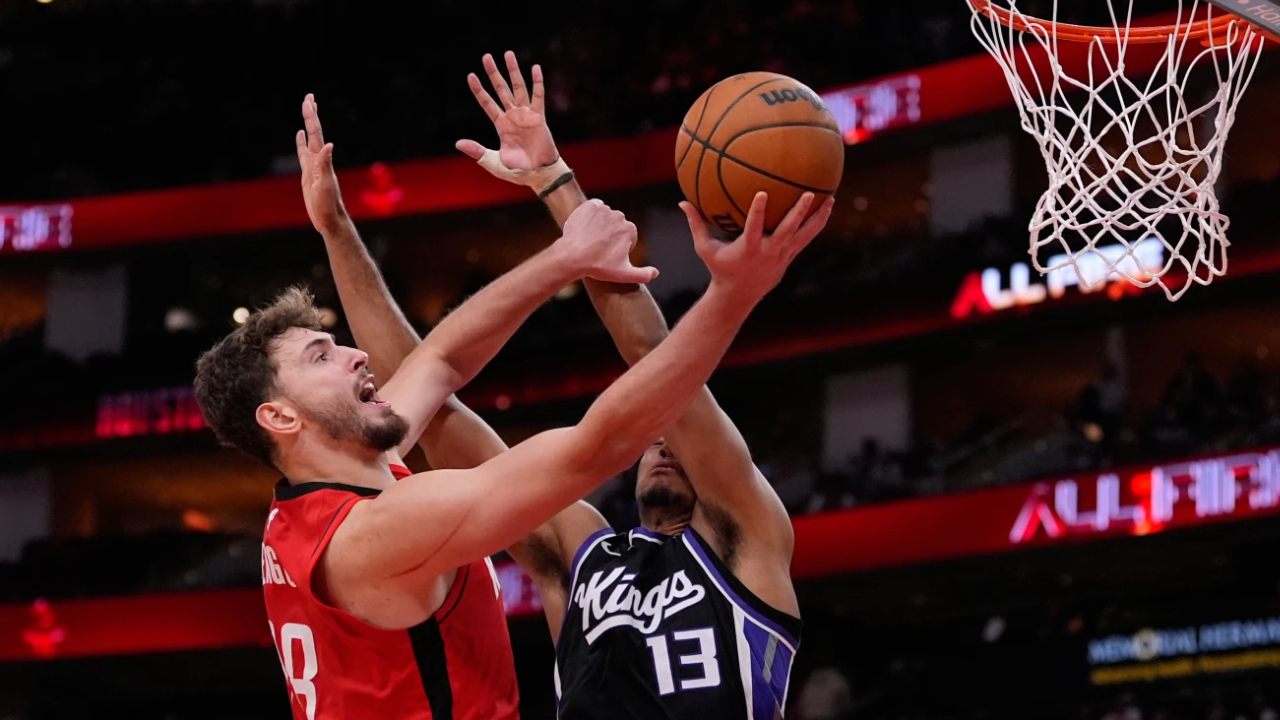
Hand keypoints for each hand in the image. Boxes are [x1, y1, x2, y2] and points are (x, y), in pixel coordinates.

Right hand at [295, 94, 348, 234]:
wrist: (330, 219)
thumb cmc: (328, 205)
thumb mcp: (325, 185)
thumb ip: (326, 165)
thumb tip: (329, 145)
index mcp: (321, 160)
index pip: (316, 133)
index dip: (312, 116)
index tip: (309, 100)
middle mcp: (318, 159)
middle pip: (314, 132)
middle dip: (311, 114)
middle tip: (309, 96)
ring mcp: (312, 165)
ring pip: (309, 139)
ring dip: (308, 124)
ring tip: (307, 110)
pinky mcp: (307, 174)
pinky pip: (303, 153)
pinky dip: (301, 142)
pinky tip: (300, 135)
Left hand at [456, 52, 563, 187]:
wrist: (538, 175)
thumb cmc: (517, 171)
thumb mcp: (492, 162)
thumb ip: (476, 151)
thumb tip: (457, 143)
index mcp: (500, 125)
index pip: (486, 103)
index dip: (478, 90)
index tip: (470, 75)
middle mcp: (512, 116)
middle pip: (500, 89)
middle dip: (493, 73)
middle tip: (486, 57)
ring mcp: (526, 115)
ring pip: (518, 88)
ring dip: (513, 71)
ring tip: (508, 54)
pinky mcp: (539, 117)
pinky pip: (538, 96)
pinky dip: (537, 82)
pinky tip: (535, 68)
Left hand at [556, 200, 658, 284]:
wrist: (572, 257)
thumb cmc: (598, 266)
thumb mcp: (623, 275)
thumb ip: (643, 275)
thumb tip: (656, 272)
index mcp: (630, 229)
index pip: (628, 237)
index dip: (619, 248)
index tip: (609, 255)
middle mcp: (620, 216)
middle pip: (617, 226)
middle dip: (611, 236)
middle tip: (599, 249)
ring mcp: (604, 209)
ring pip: (605, 217)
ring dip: (601, 225)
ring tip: (591, 240)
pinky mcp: (590, 205)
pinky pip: (594, 207)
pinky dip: (591, 215)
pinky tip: (587, 227)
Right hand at [683, 192, 833, 301]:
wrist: (738, 296)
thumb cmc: (720, 269)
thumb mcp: (705, 248)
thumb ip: (696, 224)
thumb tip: (682, 202)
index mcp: (749, 248)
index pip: (754, 227)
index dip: (759, 211)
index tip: (763, 192)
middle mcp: (769, 251)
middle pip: (788, 230)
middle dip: (798, 212)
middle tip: (808, 193)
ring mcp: (782, 255)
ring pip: (805, 235)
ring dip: (818, 218)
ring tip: (831, 199)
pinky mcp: (789, 257)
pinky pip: (807, 239)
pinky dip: (817, 225)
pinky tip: (826, 210)